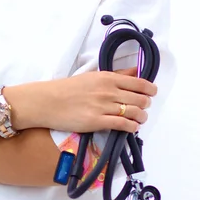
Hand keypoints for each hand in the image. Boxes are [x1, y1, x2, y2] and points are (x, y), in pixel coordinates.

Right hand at [9, 66, 156, 133]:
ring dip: (141, 117)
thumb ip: (115, 75)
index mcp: (107, 78)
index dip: (150, 90)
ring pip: (135, 112)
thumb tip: (135, 71)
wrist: (48, 101)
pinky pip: (123, 125)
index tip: (151, 94)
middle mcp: (108, 91)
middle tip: (142, 108)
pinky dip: (132, 127)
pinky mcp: (97, 121)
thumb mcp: (92, 76)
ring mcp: (103, 106)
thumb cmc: (67, 88)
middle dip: (145, 105)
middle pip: (141, 99)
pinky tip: (131, 128)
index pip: (140, 83)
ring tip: (137, 119)